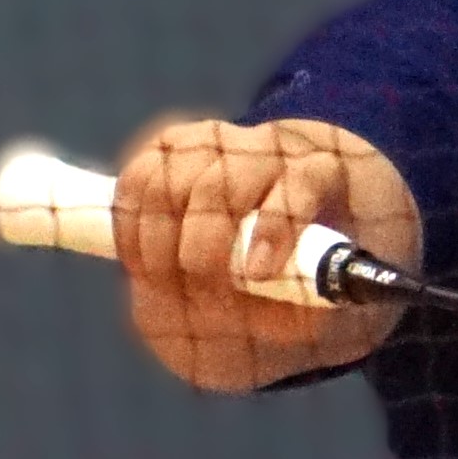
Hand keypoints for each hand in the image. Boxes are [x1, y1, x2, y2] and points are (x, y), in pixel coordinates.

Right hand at [112, 115, 417, 394]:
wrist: (302, 213)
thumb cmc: (315, 265)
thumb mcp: (327, 294)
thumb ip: (298, 310)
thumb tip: (246, 319)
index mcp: (326, 176)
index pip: (302, 184)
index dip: (275, 225)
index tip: (257, 274)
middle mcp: (269, 147)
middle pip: (218, 185)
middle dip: (201, 250)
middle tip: (199, 299)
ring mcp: (218, 139)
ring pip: (167, 178)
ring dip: (156, 242)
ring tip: (163, 285)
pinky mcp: (173, 144)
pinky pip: (136, 178)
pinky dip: (130, 225)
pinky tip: (140, 262)